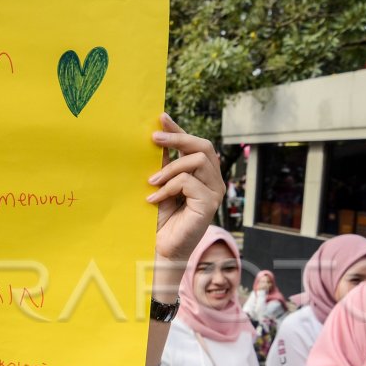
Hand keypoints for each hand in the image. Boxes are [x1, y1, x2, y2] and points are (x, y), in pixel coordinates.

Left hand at [148, 113, 223, 267]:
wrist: (161, 248)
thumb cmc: (160, 220)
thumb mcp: (160, 184)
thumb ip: (163, 164)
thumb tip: (156, 136)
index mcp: (203, 174)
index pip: (195, 145)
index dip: (179, 129)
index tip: (161, 117)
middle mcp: (214, 181)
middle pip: (204, 146)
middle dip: (178, 138)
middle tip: (154, 139)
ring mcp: (215, 192)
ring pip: (198, 160)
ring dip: (170, 168)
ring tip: (151, 182)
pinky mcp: (210, 204)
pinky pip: (188, 182)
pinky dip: (168, 187)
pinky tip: (154, 199)